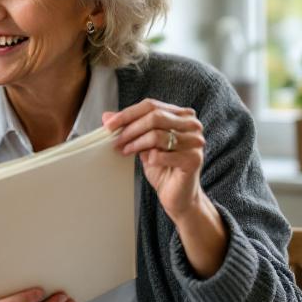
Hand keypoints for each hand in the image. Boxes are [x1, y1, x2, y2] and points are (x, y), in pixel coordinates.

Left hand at [104, 99, 227, 277]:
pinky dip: (149, 157)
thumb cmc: (162, 167)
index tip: (108, 124)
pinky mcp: (194, 159)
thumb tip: (106, 116)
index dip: (127, 113)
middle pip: (154, 117)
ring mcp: (195, 141)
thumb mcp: (142, 144)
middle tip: (115, 140)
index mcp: (181, 115)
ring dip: (136, 143)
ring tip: (125, 151)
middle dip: (130, 128)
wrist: (179, 195)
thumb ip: (129, 128)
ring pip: (157, 135)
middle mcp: (192, 125)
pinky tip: (146, 162)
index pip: (151, 105)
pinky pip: (163, 154)